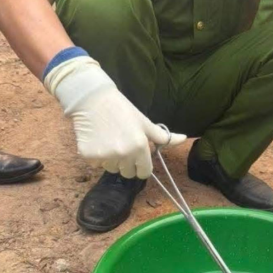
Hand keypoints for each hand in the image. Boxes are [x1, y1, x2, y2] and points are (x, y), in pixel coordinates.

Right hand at [44, 57, 185, 178]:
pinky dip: (96, 156)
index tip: (136, 158)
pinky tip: (97, 140)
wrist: (92, 99)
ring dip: (111, 160)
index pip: (144, 173)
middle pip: (128, 173)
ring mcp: (105, 156)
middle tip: (121, 145)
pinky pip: (96, 165)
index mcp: (140, 147)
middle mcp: (123, 154)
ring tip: (108, 140)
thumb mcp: (144, 122)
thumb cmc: (122, 110)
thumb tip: (184, 139)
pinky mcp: (88, 156)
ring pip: (112, 169)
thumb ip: (163, 137)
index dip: (141, 166)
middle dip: (126, 164)